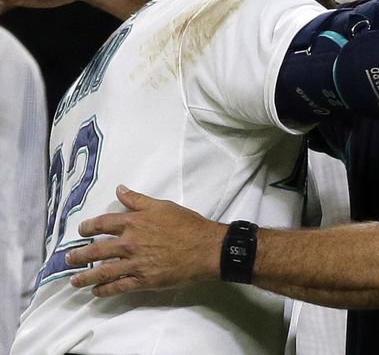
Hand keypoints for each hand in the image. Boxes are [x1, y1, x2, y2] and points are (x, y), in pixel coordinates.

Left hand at [65, 185, 225, 296]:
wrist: (206, 248)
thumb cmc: (187, 225)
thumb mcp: (163, 206)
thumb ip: (138, 200)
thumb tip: (120, 190)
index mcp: (134, 222)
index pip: (103, 223)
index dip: (88, 227)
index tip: (81, 231)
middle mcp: (130, 243)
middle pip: (96, 250)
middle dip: (79, 256)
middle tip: (69, 259)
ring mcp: (135, 263)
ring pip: (103, 271)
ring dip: (85, 276)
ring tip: (74, 280)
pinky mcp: (143, 280)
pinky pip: (119, 286)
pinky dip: (105, 290)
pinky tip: (96, 292)